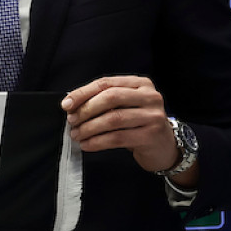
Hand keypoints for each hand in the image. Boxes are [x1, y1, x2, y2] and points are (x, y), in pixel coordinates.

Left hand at [62, 75, 189, 178]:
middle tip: (71, 121)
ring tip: (76, 135)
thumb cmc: (137, 124)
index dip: (83, 93)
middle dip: (86, 110)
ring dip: (89, 128)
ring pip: (113, 119)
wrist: (164, 147)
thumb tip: (70, 104)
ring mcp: (153, 116)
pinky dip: (97, 142)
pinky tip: (87, 145)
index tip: (66, 105)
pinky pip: (117, 137)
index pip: (106, 83)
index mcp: (140, 84)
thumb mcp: (124, 107)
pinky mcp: (151, 135)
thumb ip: (102, 101)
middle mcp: (150, 96)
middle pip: (110, 98)